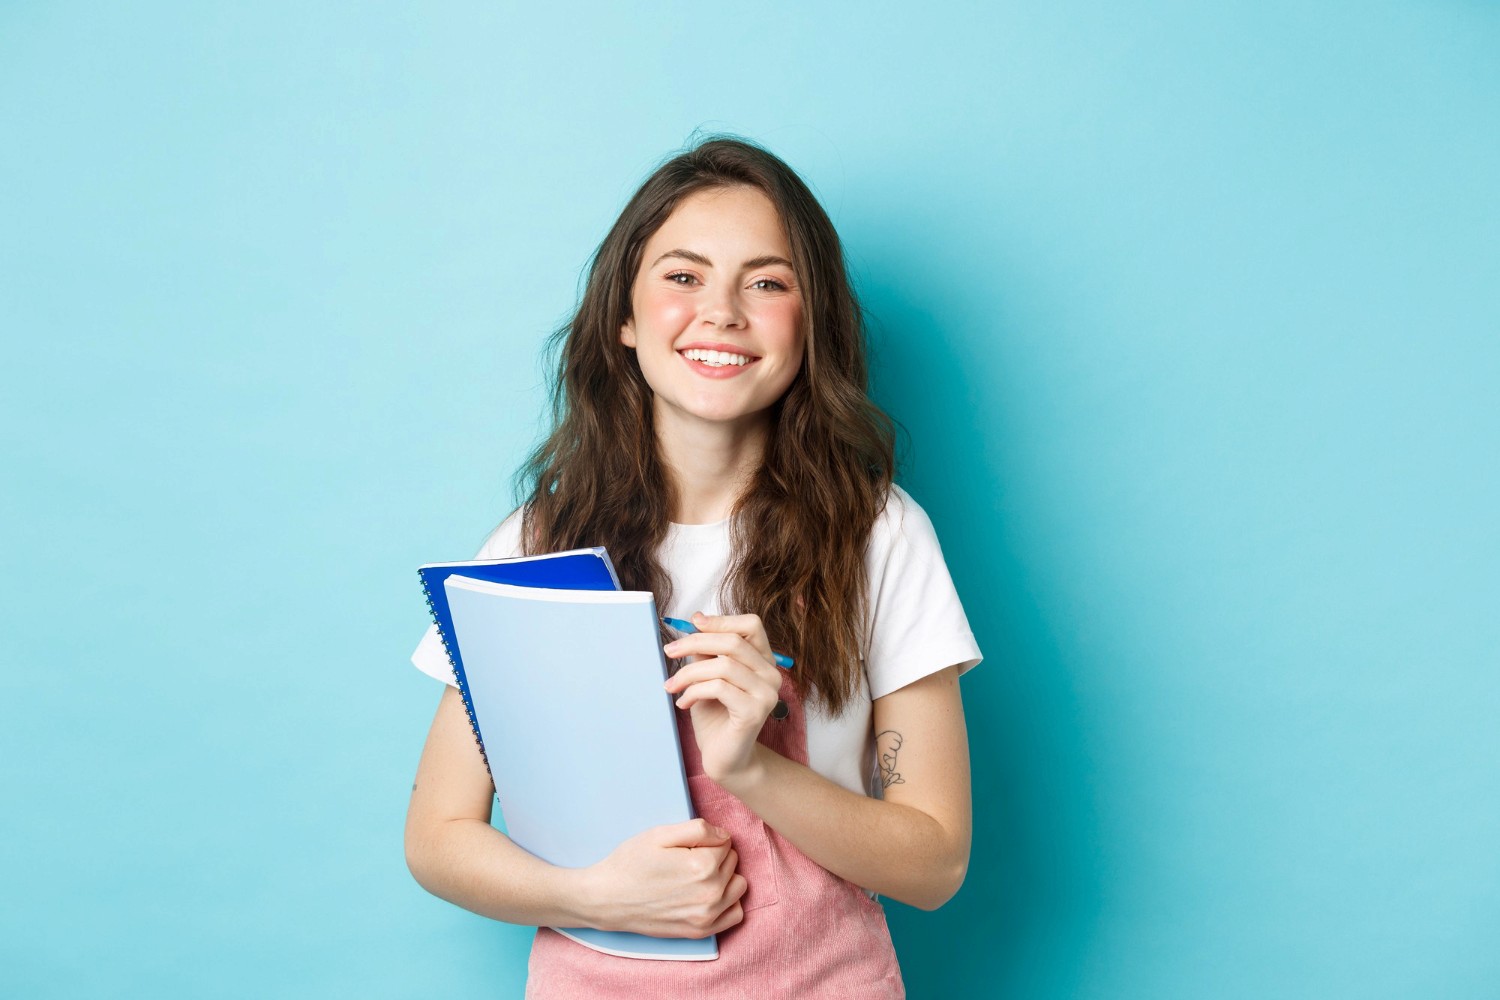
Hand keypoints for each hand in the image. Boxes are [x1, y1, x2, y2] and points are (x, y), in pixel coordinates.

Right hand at [582, 819, 747, 937]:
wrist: (607, 899)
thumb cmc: (631, 863)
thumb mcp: (659, 834)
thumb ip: (698, 828)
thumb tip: (725, 836)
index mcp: (702, 865)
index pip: (726, 841)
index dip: (707, 839)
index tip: (687, 845)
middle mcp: (710, 893)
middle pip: (733, 862)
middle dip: (716, 856)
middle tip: (687, 859)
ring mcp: (707, 916)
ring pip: (739, 885)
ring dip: (725, 877)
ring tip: (698, 876)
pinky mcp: (701, 932)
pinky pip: (735, 914)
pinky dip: (727, 902)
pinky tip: (707, 895)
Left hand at [663, 612, 782, 785]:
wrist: (725, 759)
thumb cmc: (715, 717)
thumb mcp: (707, 677)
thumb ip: (707, 653)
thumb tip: (697, 621)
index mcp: (762, 661)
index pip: (751, 625)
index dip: (721, 620)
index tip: (693, 623)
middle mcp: (771, 674)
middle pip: (733, 641)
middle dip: (695, 642)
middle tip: (669, 651)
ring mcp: (766, 693)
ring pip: (723, 665)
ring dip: (689, 673)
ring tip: (672, 686)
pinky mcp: (755, 711)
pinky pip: (719, 688)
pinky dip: (694, 692)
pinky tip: (684, 703)